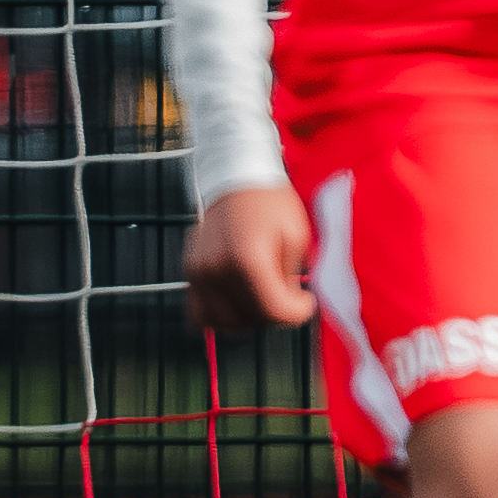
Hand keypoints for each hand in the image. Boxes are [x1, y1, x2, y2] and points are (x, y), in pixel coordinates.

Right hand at [183, 183, 315, 333]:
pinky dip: (221, 317)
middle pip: (251, 320)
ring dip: (249, 319)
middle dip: (275, 316)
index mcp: (247, 260)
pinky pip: (201, 312)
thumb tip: (288, 306)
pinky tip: (239, 304)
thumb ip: (290, 278)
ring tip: (263, 298)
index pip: (275, 311)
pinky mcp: (191, 271)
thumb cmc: (269, 201)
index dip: (298, 313)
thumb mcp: (295, 237)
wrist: (235, 175)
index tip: (306, 301)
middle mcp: (217, 269)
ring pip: (225, 323)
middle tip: (287, 296)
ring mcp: (199, 272)